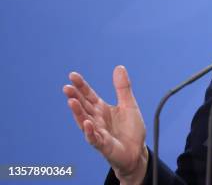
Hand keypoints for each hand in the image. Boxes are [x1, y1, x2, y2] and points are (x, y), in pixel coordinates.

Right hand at [63, 66, 147, 183]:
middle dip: (75, 97)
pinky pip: (94, 139)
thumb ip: (123, 88)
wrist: (136, 151)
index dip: (81, 86)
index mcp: (102, 109)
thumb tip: (119, 67)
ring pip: (85, 121)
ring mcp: (98, 132)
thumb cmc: (130, 129)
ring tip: (71, 101)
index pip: (89, 95)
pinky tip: (87, 123)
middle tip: (67, 87)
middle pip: (84, 107)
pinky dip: (90, 132)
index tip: (72, 75)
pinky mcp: (104, 145)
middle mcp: (97, 119)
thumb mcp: (129, 104)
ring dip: (78, 112)